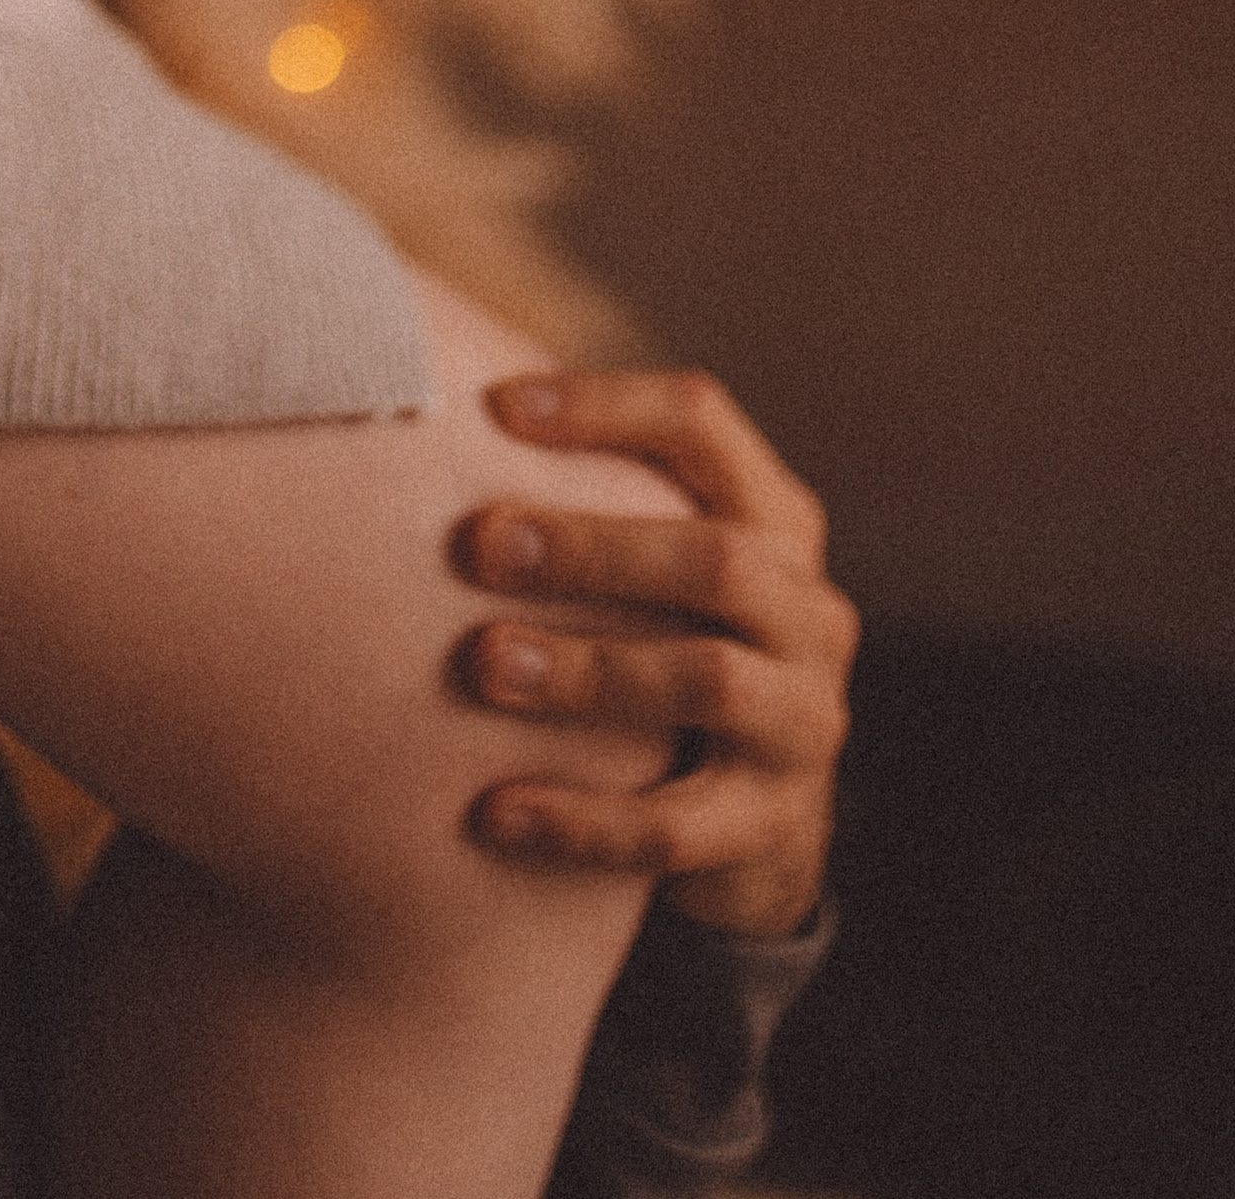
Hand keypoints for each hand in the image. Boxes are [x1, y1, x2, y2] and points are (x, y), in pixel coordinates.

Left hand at [454, 367, 853, 937]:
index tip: (495, 408)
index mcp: (774, 520)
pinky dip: (583, 818)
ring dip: (589, 670)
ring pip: (707, 683)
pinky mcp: (774, 827)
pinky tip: (494, 810)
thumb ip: (584, 495)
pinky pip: (677, 826)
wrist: (752, 826)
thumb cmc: (660, 645)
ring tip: (484, 662)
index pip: (704, 424)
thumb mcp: (652, 568)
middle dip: (592, 547)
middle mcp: (806, 612)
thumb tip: (428, 406)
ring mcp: (802, 722)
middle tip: (479, 545)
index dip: (605, 408)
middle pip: (713, 558)